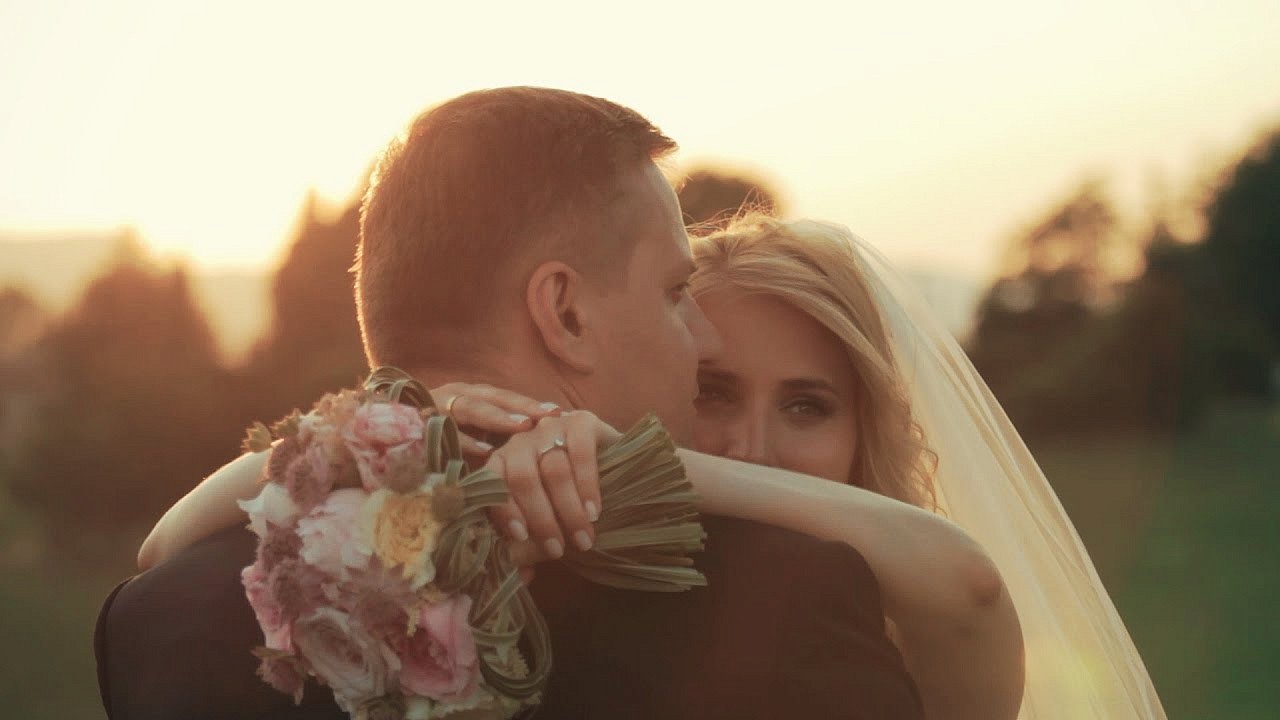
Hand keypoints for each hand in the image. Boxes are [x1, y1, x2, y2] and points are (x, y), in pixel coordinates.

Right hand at [431, 382, 561, 458]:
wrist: (381, 440)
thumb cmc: (436, 443)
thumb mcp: (471, 438)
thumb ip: (497, 441)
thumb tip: (540, 450)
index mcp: (470, 397)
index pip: (507, 398)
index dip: (533, 405)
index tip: (562, 414)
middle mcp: (455, 396)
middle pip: (495, 398)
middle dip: (523, 407)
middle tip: (550, 416)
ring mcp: (436, 407)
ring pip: (471, 408)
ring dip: (499, 418)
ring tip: (524, 427)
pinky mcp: (418, 425)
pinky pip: (445, 431)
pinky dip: (465, 441)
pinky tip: (485, 452)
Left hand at [484, 411, 620, 559]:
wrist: (612, 469)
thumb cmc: (566, 501)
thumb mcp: (542, 518)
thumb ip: (528, 540)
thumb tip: (521, 573)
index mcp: (502, 461)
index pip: (493, 482)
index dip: (504, 509)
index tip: (521, 537)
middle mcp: (521, 440)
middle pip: (523, 478)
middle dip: (541, 518)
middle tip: (558, 550)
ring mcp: (551, 427)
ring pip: (553, 469)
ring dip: (568, 510)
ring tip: (583, 538)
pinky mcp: (582, 421)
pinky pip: (581, 453)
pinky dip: (587, 486)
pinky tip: (594, 511)